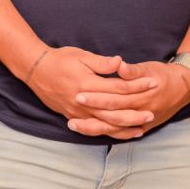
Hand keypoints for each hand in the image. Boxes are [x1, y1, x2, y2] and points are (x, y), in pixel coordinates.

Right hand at [25, 47, 157, 138]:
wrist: (35, 69)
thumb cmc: (59, 59)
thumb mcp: (81, 56)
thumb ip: (102, 62)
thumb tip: (121, 63)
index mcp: (88, 83)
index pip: (119, 87)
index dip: (138, 85)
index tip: (154, 82)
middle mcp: (83, 101)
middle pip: (115, 111)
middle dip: (135, 112)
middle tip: (153, 112)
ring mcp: (78, 112)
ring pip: (106, 124)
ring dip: (125, 126)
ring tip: (142, 127)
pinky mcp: (73, 116)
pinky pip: (95, 129)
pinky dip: (110, 132)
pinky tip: (121, 133)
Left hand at [69, 60, 189, 136]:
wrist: (184, 86)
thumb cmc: (163, 74)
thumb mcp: (149, 67)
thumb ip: (132, 70)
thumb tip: (119, 64)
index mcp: (142, 95)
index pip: (115, 98)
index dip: (97, 97)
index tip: (79, 94)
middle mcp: (142, 111)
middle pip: (113, 116)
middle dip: (91, 115)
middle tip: (70, 113)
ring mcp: (143, 121)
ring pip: (116, 128)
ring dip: (95, 128)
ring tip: (74, 125)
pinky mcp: (144, 126)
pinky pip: (123, 133)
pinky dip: (107, 134)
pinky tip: (92, 132)